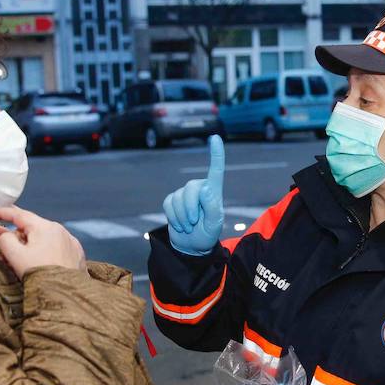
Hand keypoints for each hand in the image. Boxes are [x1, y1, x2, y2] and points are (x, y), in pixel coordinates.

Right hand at [0, 206, 85, 277]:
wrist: (65, 295)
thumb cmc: (40, 274)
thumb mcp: (15, 256)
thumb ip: (4, 239)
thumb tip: (1, 232)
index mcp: (45, 227)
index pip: (19, 215)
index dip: (1, 212)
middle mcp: (60, 230)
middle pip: (31, 228)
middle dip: (16, 237)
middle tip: (5, 251)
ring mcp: (70, 241)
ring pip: (43, 237)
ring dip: (30, 245)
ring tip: (22, 263)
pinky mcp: (76, 253)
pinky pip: (55, 247)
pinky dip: (44, 251)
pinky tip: (40, 263)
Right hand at [162, 134, 225, 255]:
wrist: (191, 246)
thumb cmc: (206, 234)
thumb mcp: (214, 224)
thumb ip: (212, 207)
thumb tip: (205, 187)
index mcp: (213, 192)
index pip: (215, 170)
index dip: (216, 154)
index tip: (215, 138)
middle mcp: (199, 189)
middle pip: (191, 188)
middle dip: (190, 207)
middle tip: (193, 223)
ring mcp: (184, 194)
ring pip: (178, 198)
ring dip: (182, 216)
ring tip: (189, 226)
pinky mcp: (172, 201)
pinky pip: (169, 204)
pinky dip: (173, 217)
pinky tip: (180, 225)